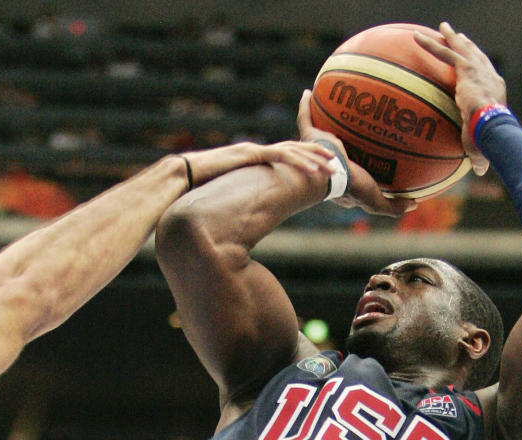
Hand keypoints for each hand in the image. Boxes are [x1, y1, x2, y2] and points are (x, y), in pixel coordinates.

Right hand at [183, 139, 335, 187]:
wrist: (185, 173)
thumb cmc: (201, 184)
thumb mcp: (227, 190)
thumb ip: (239, 193)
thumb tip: (243, 208)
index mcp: (252, 158)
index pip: (283, 155)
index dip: (303, 158)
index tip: (320, 165)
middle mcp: (256, 150)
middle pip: (293, 149)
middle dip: (316, 154)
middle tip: (337, 161)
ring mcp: (254, 150)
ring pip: (292, 151)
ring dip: (314, 159)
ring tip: (333, 167)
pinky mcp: (251, 155)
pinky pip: (281, 157)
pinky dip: (299, 163)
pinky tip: (314, 170)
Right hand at [296, 90, 413, 216]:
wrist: (330, 177)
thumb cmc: (352, 188)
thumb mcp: (375, 200)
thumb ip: (393, 206)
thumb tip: (414, 203)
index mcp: (340, 180)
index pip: (350, 175)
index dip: (359, 171)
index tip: (371, 163)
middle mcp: (327, 162)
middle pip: (334, 151)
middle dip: (340, 144)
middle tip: (353, 130)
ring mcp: (316, 149)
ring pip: (320, 133)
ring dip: (322, 121)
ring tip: (334, 104)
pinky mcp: (309, 137)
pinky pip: (305, 117)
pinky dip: (305, 105)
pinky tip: (309, 92)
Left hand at [414, 22, 506, 175]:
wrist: (493, 127)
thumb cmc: (490, 140)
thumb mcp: (482, 146)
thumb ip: (478, 156)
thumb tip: (480, 172)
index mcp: (495, 91)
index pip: (486, 75)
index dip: (479, 67)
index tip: (472, 61)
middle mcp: (489, 75)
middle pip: (475, 55)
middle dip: (466, 45)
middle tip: (458, 36)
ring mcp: (478, 70)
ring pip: (459, 48)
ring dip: (447, 37)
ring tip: (439, 28)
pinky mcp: (466, 69)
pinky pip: (444, 53)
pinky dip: (430, 44)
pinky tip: (416, 38)